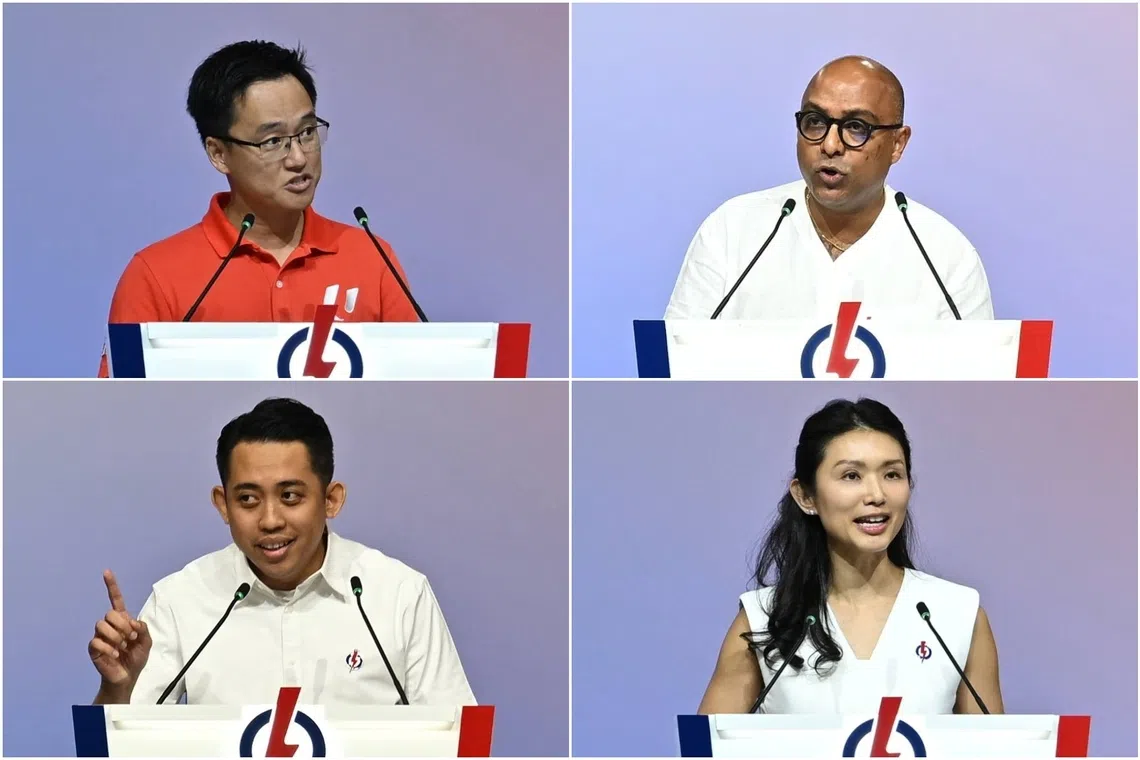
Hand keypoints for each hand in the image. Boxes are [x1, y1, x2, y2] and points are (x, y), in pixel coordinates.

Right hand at [88, 570, 151, 687]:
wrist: (127, 677)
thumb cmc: (136, 658)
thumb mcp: (146, 642)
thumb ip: (142, 628)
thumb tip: (131, 622)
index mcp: (123, 620)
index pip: (116, 600)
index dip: (111, 586)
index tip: (106, 572)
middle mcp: (109, 625)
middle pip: (110, 613)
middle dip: (123, 625)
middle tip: (130, 639)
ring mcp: (100, 636)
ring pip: (102, 625)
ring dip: (116, 637)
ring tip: (122, 647)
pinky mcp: (93, 648)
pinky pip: (96, 641)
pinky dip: (109, 648)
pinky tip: (114, 655)